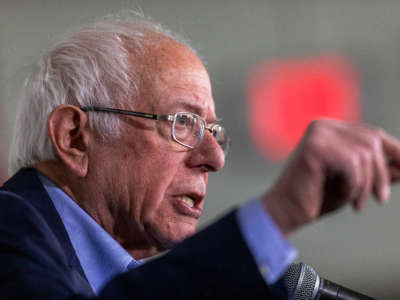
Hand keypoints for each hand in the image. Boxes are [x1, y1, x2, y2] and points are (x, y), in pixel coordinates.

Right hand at [262, 119, 399, 235]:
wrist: (287, 212)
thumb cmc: (317, 198)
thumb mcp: (355, 184)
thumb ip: (377, 173)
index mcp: (331, 129)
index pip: (373, 135)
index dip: (395, 153)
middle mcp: (323, 125)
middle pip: (373, 140)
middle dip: (381, 173)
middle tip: (381, 200)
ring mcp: (317, 133)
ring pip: (365, 153)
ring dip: (366, 184)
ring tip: (356, 203)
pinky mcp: (314, 146)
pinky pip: (352, 163)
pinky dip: (354, 185)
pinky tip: (344, 198)